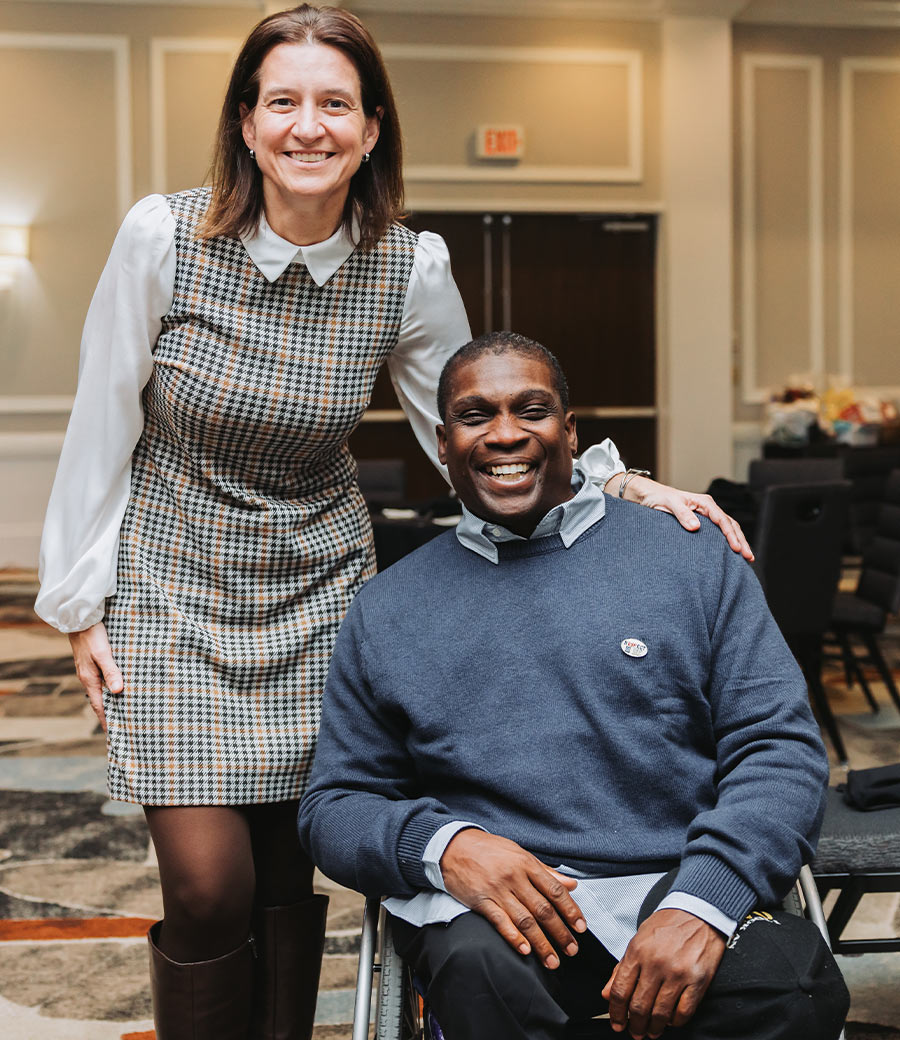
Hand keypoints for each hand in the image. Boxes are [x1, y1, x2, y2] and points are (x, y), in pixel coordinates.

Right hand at [68, 622, 122, 731]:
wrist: (79, 619)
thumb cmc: (92, 636)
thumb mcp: (103, 654)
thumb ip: (111, 671)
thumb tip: (118, 691)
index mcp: (90, 679)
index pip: (99, 705)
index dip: (106, 719)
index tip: (113, 733)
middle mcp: (88, 678)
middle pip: (99, 701)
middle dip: (108, 714)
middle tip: (120, 726)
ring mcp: (89, 671)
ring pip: (100, 691)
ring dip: (109, 701)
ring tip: (121, 710)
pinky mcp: (92, 663)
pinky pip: (101, 681)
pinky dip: (108, 688)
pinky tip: (116, 688)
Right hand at [439, 829, 585, 968]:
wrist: (453, 846)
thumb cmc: (488, 849)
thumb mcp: (519, 853)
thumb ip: (546, 871)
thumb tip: (571, 884)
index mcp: (526, 864)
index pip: (555, 890)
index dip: (571, 911)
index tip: (580, 928)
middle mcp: (514, 877)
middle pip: (543, 909)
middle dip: (560, 933)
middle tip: (571, 949)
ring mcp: (497, 890)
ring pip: (525, 920)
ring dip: (541, 943)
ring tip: (552, 960)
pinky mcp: (481, 901)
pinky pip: (500, 922)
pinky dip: (514, 937)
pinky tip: (524, 950)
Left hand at [601, 909, 725, 1038]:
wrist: (698, 912)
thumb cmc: (668, 925)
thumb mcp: (639, 939)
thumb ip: (622, 968)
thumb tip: (607, 994)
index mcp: (637, 951)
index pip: (620, 990)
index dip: (615, 1013)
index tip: (616, 1023)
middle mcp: (656, 963)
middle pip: (639, 1006)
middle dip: (634, 1025)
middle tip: (635, 1032)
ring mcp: (677, 973)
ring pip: (660, 1013)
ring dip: (653, 1028)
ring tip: (651, 1032)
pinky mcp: (697, 981)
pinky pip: (683, 1012)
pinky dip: (675, 1022)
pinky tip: (671, 1022)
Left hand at [608, 474, 752, 561]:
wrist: (648, 496)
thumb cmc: (658, 498)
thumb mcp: (669, 504)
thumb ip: (682, 514)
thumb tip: (696, 527)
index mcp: (704, 503)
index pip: (723, 520)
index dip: (731, 535)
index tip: (737, 549)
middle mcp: (708, 508)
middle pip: (731, 525)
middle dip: (741, 541)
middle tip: (749, 557)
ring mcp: (706, 516)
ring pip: (728, 529)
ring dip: (738, 542)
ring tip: (746, 558)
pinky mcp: (701, 523)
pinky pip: (719, 533)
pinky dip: (727, 542)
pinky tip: (731, 553)